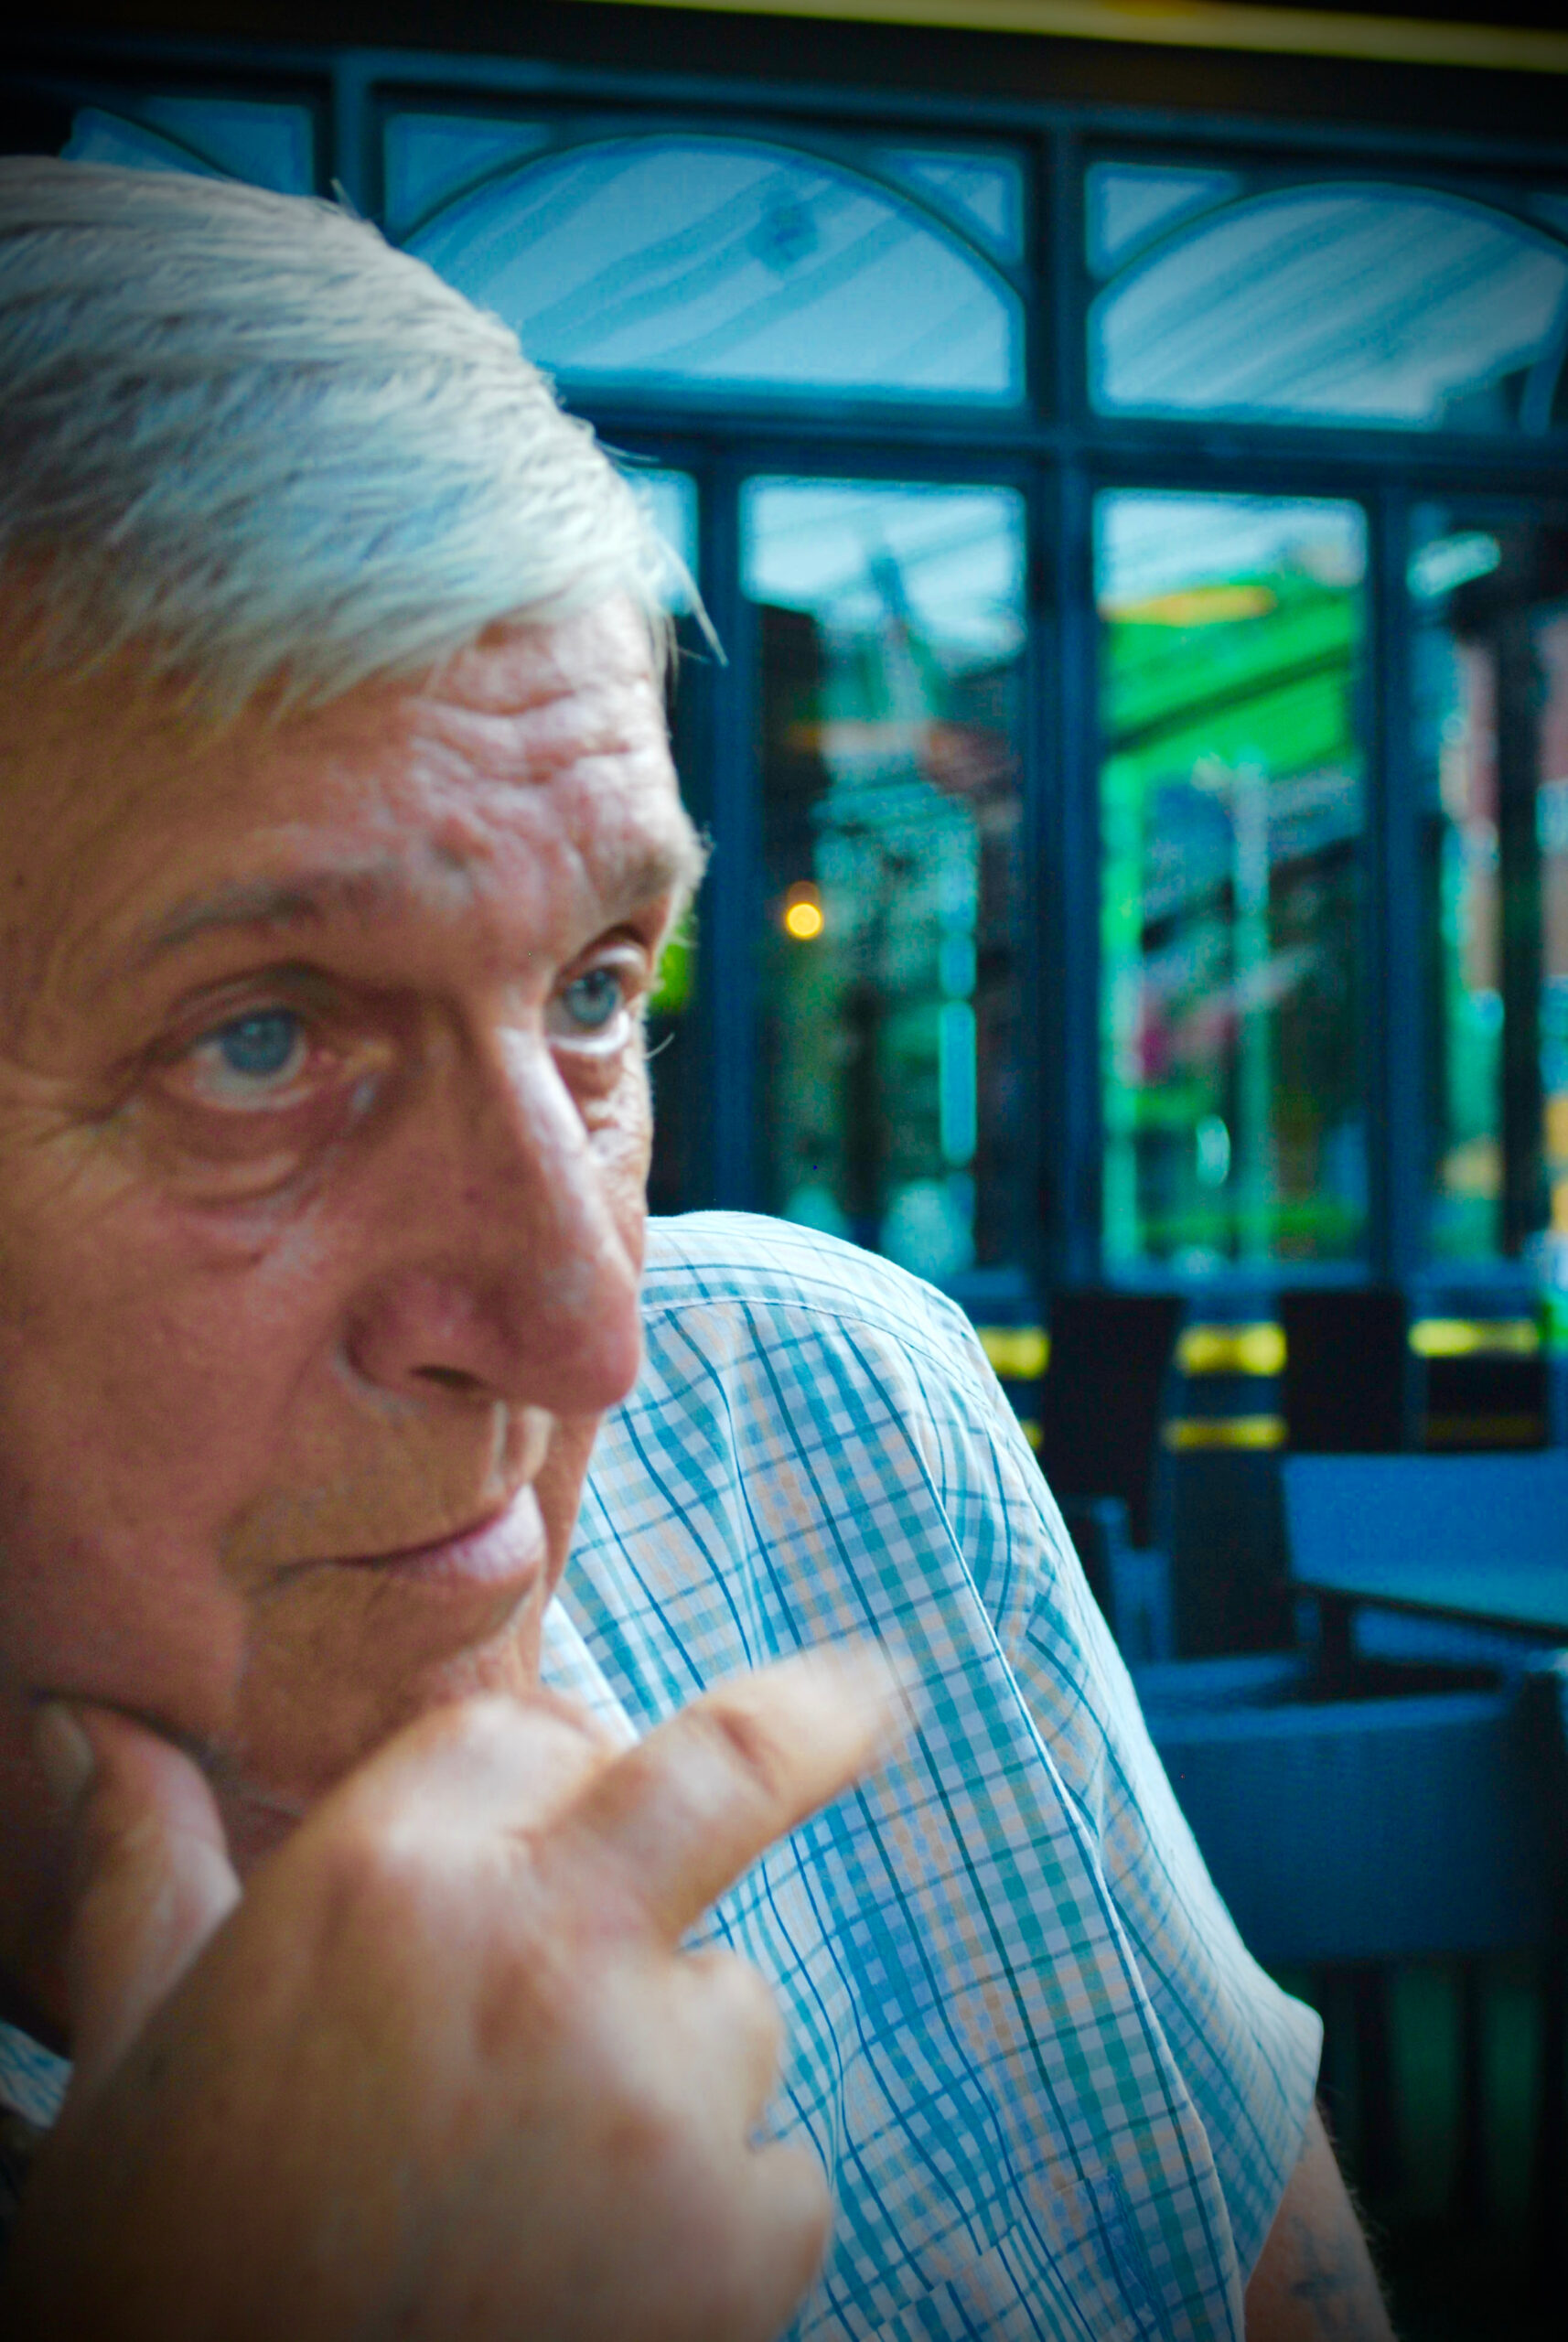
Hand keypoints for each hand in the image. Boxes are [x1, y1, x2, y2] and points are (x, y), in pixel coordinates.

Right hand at [2, 1644, 899, 2340]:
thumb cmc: (165, 2272)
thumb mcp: (134, 2055)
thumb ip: (143, 1869)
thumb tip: (99, 1727)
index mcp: (386, 1880)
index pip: (522, 1734)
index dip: (537, 1767)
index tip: (564, 1787)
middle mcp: (542, 1950)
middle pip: (731, 1766)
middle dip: (822, 1715)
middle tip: (875, 1689)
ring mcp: (657, 2093)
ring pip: (735, 2008)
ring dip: (675, 2069)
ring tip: (541, 2185)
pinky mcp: (740, 2240)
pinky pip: (779, 2175)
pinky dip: (721, 2220)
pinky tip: (601, 2285)